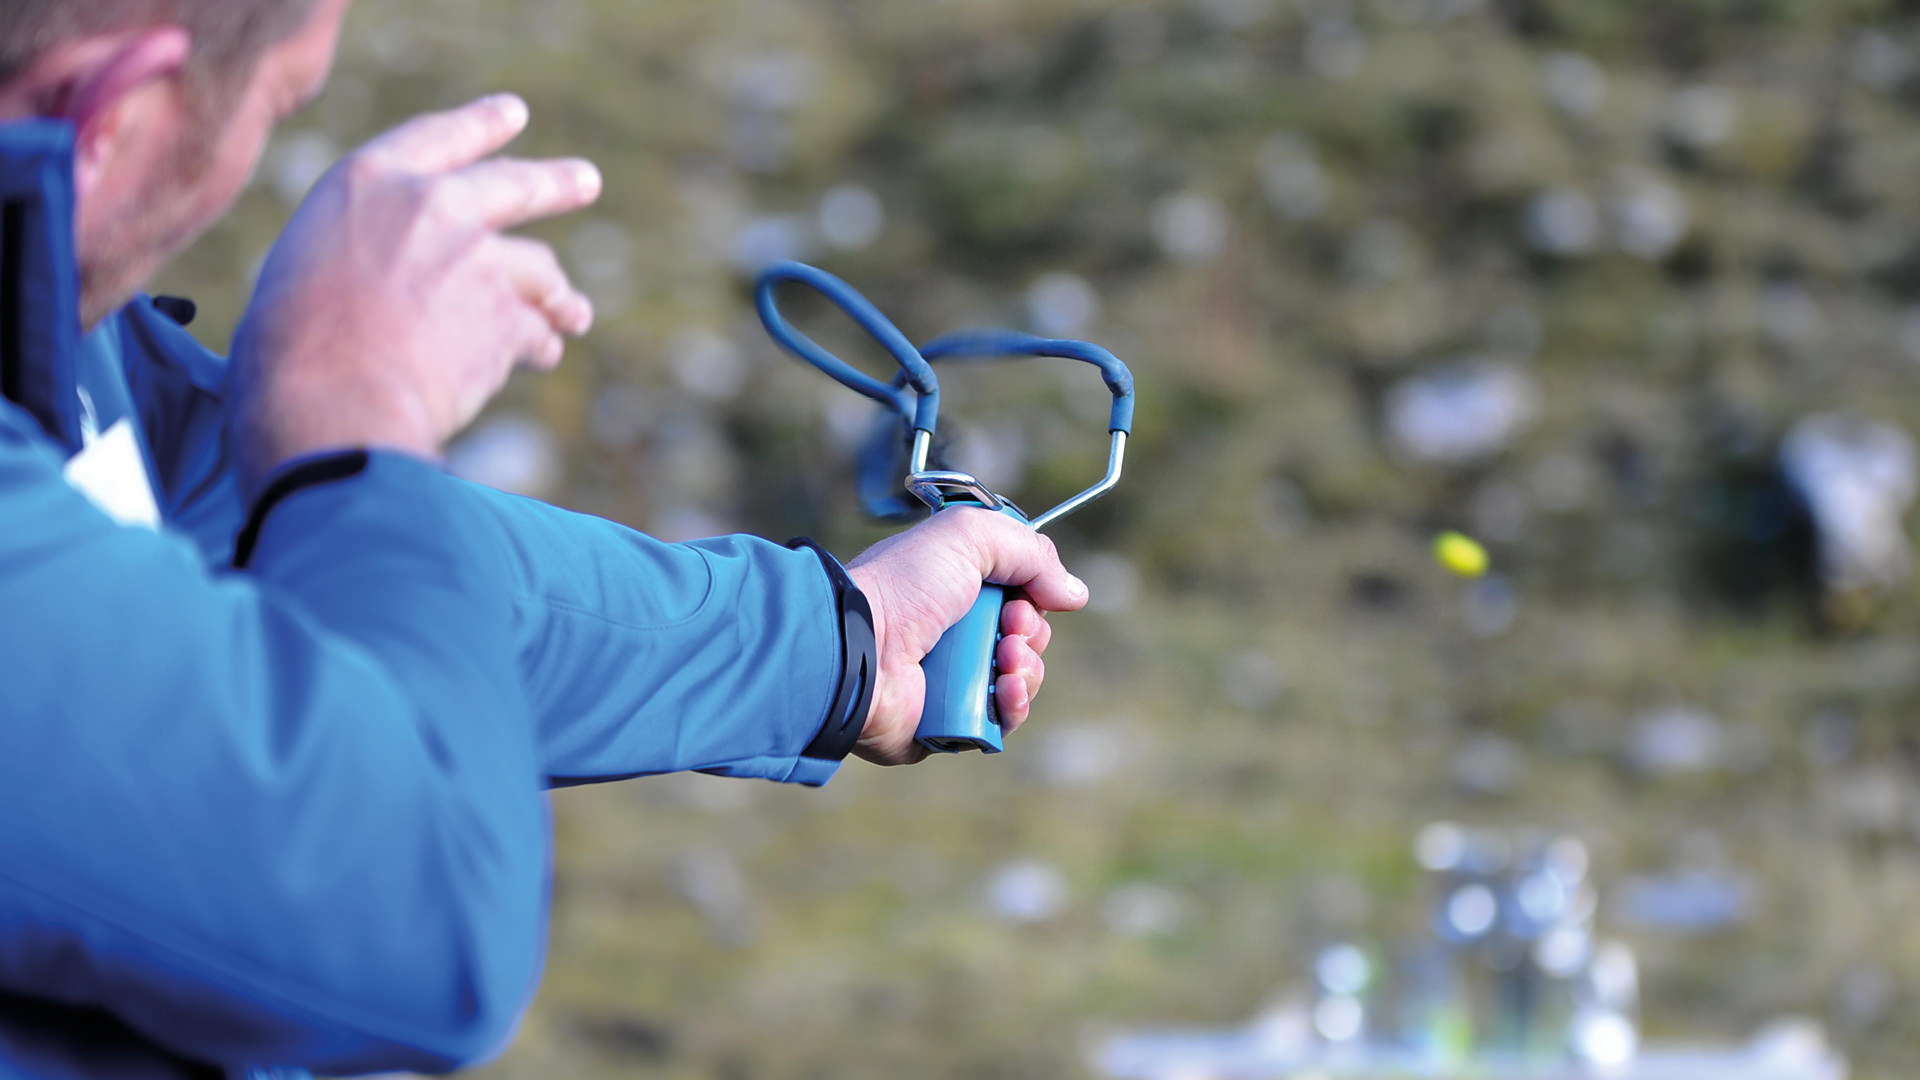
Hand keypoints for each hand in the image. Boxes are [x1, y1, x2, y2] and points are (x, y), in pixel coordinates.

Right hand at [229, 94, 601, 498]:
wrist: (333, 397)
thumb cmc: (291, 345)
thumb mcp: (306, 266)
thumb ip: (365, 254)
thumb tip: (394, 287)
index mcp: (370, 182)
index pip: (436, 137)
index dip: (478, 124)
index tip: (513, 113)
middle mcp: (434, 207)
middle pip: (513, 186)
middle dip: (555, 183)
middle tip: (586, 181)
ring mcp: (481, 260)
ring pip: (539, 270)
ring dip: (558, 295)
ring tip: (574, 313)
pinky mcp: (510, 316)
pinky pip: (535, 331)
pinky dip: (540, 344)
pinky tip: (545, 354)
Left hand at [846, 509, 1090, 764]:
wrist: (859, 648)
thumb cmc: (905, 587)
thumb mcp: (969, 537)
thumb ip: (1031, 552)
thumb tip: (1075, 594)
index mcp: (954, 591)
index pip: (1018, 597)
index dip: (1032, 599)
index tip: (1022, 598)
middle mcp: (953, 635)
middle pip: (1026, 639)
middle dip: (1030, 633)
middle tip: (1006, 629)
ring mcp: (952, 682)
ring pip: (1021, 681)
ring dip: (1026, 669)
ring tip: (1003, 660)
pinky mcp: (949, 724)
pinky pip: (1001, 721)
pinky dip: (1013, 706)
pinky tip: (1004, 690)